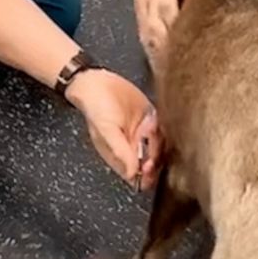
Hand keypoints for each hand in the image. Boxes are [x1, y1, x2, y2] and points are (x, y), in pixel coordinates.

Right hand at [65, 68, 161, 188]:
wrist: (97, 82)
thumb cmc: (95, 107)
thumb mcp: (106, 131)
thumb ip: (120, 151)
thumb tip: (132, 174)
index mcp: (119, 155)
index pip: (136, 176)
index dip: (146, 176)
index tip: (148, 167)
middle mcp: (132, 146)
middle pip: (152, 162)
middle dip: (155, 158)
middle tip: (151, 146)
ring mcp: (141, 133)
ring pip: (159, 146)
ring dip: (157, 139)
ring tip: (147, 125)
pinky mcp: (149, 118)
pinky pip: (162, 129)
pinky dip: (160, 127)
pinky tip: (152, 119)